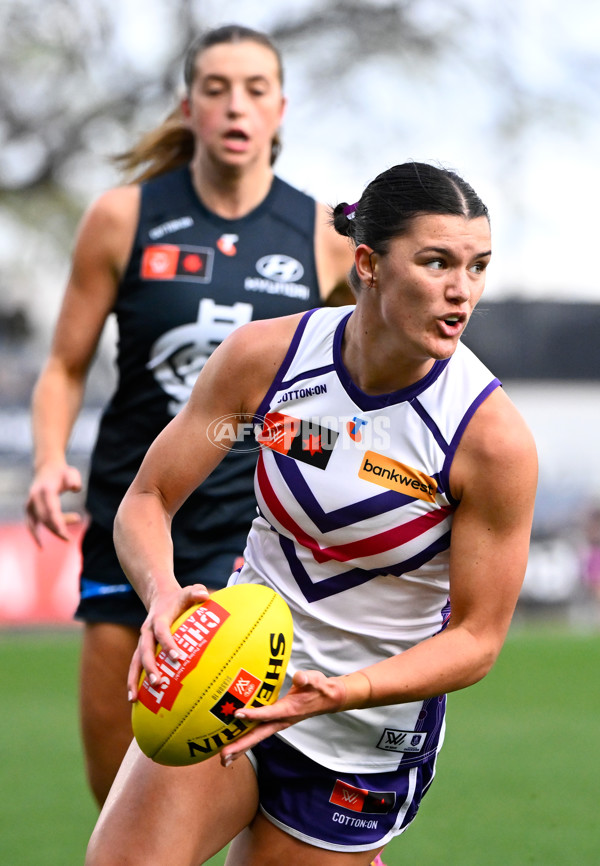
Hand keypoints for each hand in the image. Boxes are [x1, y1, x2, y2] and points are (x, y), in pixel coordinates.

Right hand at [25, 462, 81, 544]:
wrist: (46, 467)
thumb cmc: (63, 472)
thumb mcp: (72, 473)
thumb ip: (74, 480)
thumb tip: (75, 489)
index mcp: (45, 491)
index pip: (51, 511)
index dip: (59, 524)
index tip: (67, 536)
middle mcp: (35, 498)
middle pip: (46, 519)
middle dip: (59, 529)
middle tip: (77, 523)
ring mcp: (29, 503)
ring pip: (40, 523)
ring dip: (53, 530)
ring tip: (67, 535)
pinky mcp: (29, 508)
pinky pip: (31, 524)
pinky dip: (35, 535)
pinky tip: (41, 546)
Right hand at [127, 583, 210, 700]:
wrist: (160, 597)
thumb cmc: (179, 598)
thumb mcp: (188, 592)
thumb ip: (196, 592)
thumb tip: (205, 595)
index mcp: (159, 619)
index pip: (162, 632)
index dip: (169, 644)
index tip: (178, 657)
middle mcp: (147, 632)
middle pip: (145, 650)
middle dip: (150, 667)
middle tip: (158, 683)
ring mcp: (143, 642)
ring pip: (136, 662)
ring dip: (135, 679)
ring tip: (134, 698)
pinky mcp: (142, 649)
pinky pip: (136, 666)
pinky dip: (133, 681)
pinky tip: (134, 699)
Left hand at [220, 669, 346, 765]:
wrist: (327, 699)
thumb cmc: (318, 687)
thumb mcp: (314, 680)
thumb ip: (307, 679)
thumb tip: (300, 677)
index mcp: (288, 710)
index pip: (268, 713)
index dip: (253, 714)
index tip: (237, 713)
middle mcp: (281, 720)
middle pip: (258, 735)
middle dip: (241, 745)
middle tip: (223, 756)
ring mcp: (277, 723)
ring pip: (256, 738)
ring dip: (240, 748)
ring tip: (224, 759)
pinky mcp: (275, 722)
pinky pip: (257, 733)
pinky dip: (245, 741)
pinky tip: (234, 746)